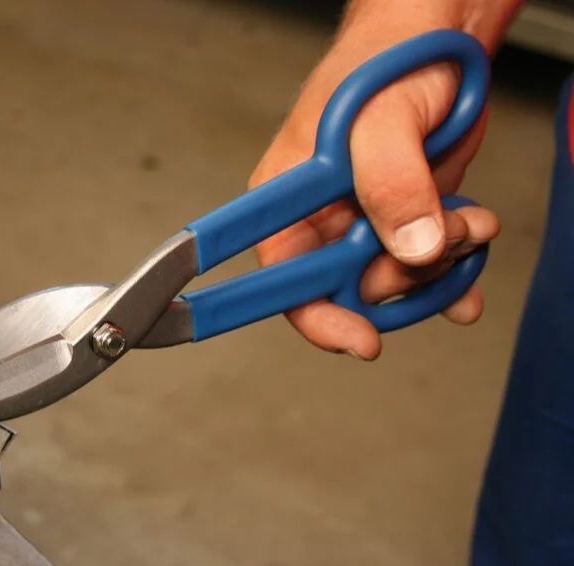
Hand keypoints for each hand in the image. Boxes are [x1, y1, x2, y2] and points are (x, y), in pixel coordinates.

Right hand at [252, 2, 518, 359]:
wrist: (440, 38)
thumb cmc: (389, 60)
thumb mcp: (381, 116)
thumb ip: (390, 181)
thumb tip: (411, 249)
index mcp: (287, 196)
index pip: (283, 276)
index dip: (315, 315)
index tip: (358, 338)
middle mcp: (322, 216)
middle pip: (349, 289)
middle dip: (400, 279)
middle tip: (439, 240)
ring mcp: (366, 220)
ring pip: (397, 282)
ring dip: (441, 266)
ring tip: (469, 222)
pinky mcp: (408, 218)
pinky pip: (427, 271)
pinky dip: (455, 278)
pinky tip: (469, 276)